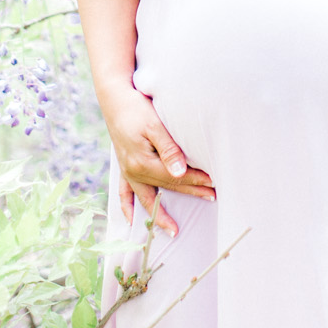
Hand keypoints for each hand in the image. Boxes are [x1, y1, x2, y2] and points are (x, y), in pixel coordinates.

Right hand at [103, 87, 214, 235]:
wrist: (114, 98)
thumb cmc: (136, 108)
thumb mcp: (154, 125)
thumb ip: (168, 149)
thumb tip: (180, 172)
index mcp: (142, 163)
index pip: (175, 177)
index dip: (195, 180)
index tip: (213, 183)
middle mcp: (133, 171)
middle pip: (166, 187)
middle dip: (190, 192)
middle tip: (212, 197)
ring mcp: (127, 171)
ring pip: (147, 197)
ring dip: (160, 213)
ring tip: (173, 230)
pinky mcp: (123, 166)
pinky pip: (123, 193)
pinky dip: (127, 207)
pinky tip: (132, 219)